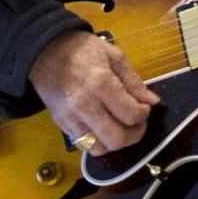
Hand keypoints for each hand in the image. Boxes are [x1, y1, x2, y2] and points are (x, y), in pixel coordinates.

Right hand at [28, 30, 158, 154]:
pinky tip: (105, 128)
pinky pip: (85, 146)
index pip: (130, 114)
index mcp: (100, 83)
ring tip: (122, 127)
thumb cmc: (82, 49)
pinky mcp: (61, 125)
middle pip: (116, 139)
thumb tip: (152, 102)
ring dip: (117, 142)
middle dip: (134, 134)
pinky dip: (100, 142)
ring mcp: (70, 118)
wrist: (45, 51)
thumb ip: (134, 82)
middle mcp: (84, 105)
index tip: (145, 106)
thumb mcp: (114, 56)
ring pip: (100, 149)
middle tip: (138, 122)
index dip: (144, 114)